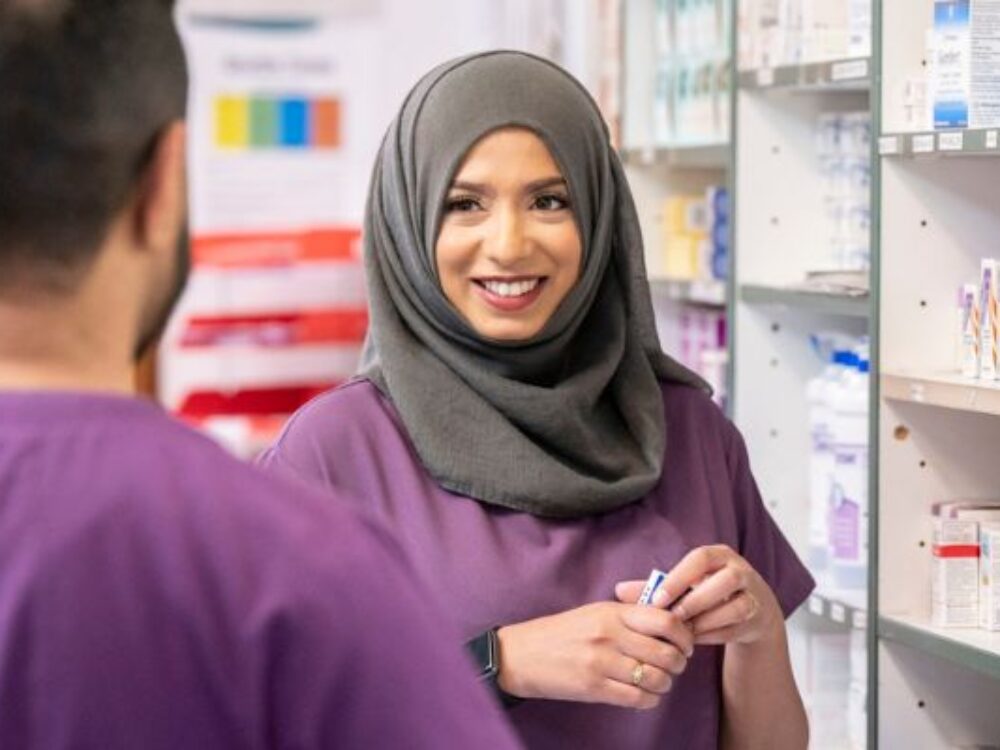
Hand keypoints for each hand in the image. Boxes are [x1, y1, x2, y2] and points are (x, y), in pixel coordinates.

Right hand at [496, 601, 693, 708]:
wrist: (521, 654)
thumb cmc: (562, 632)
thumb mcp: (594, 612)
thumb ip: (628, 614)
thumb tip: (669, 621)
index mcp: (612, 612)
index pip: (665, 619)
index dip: (684, 634)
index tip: (685, 643)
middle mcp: (609, 635)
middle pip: (666, 652)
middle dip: (679, 663)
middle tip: (675, 665)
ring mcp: (601, 662)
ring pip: (656, 678)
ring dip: (665, 684)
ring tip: (659, 681)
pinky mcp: (594, 688)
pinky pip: (637, 698)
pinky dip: (649, 700)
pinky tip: (644, 695)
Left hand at [615, 545, 782, 647]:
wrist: (749, 610)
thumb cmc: (706, 592)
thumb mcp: (683, 586)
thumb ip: (655, 587)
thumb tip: (619, 590)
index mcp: (718, 555)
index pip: (700, 558)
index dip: (679, 578)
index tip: (657, 599)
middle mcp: (740, 570)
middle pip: (725, 581)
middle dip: (696, 601)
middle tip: (672, 618)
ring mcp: (753, 594)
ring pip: (735, 607)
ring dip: (706, 621)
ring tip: (684, 632)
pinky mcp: (757, 617)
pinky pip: (737, 627)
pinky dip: (715, 634)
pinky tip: (696, 640)